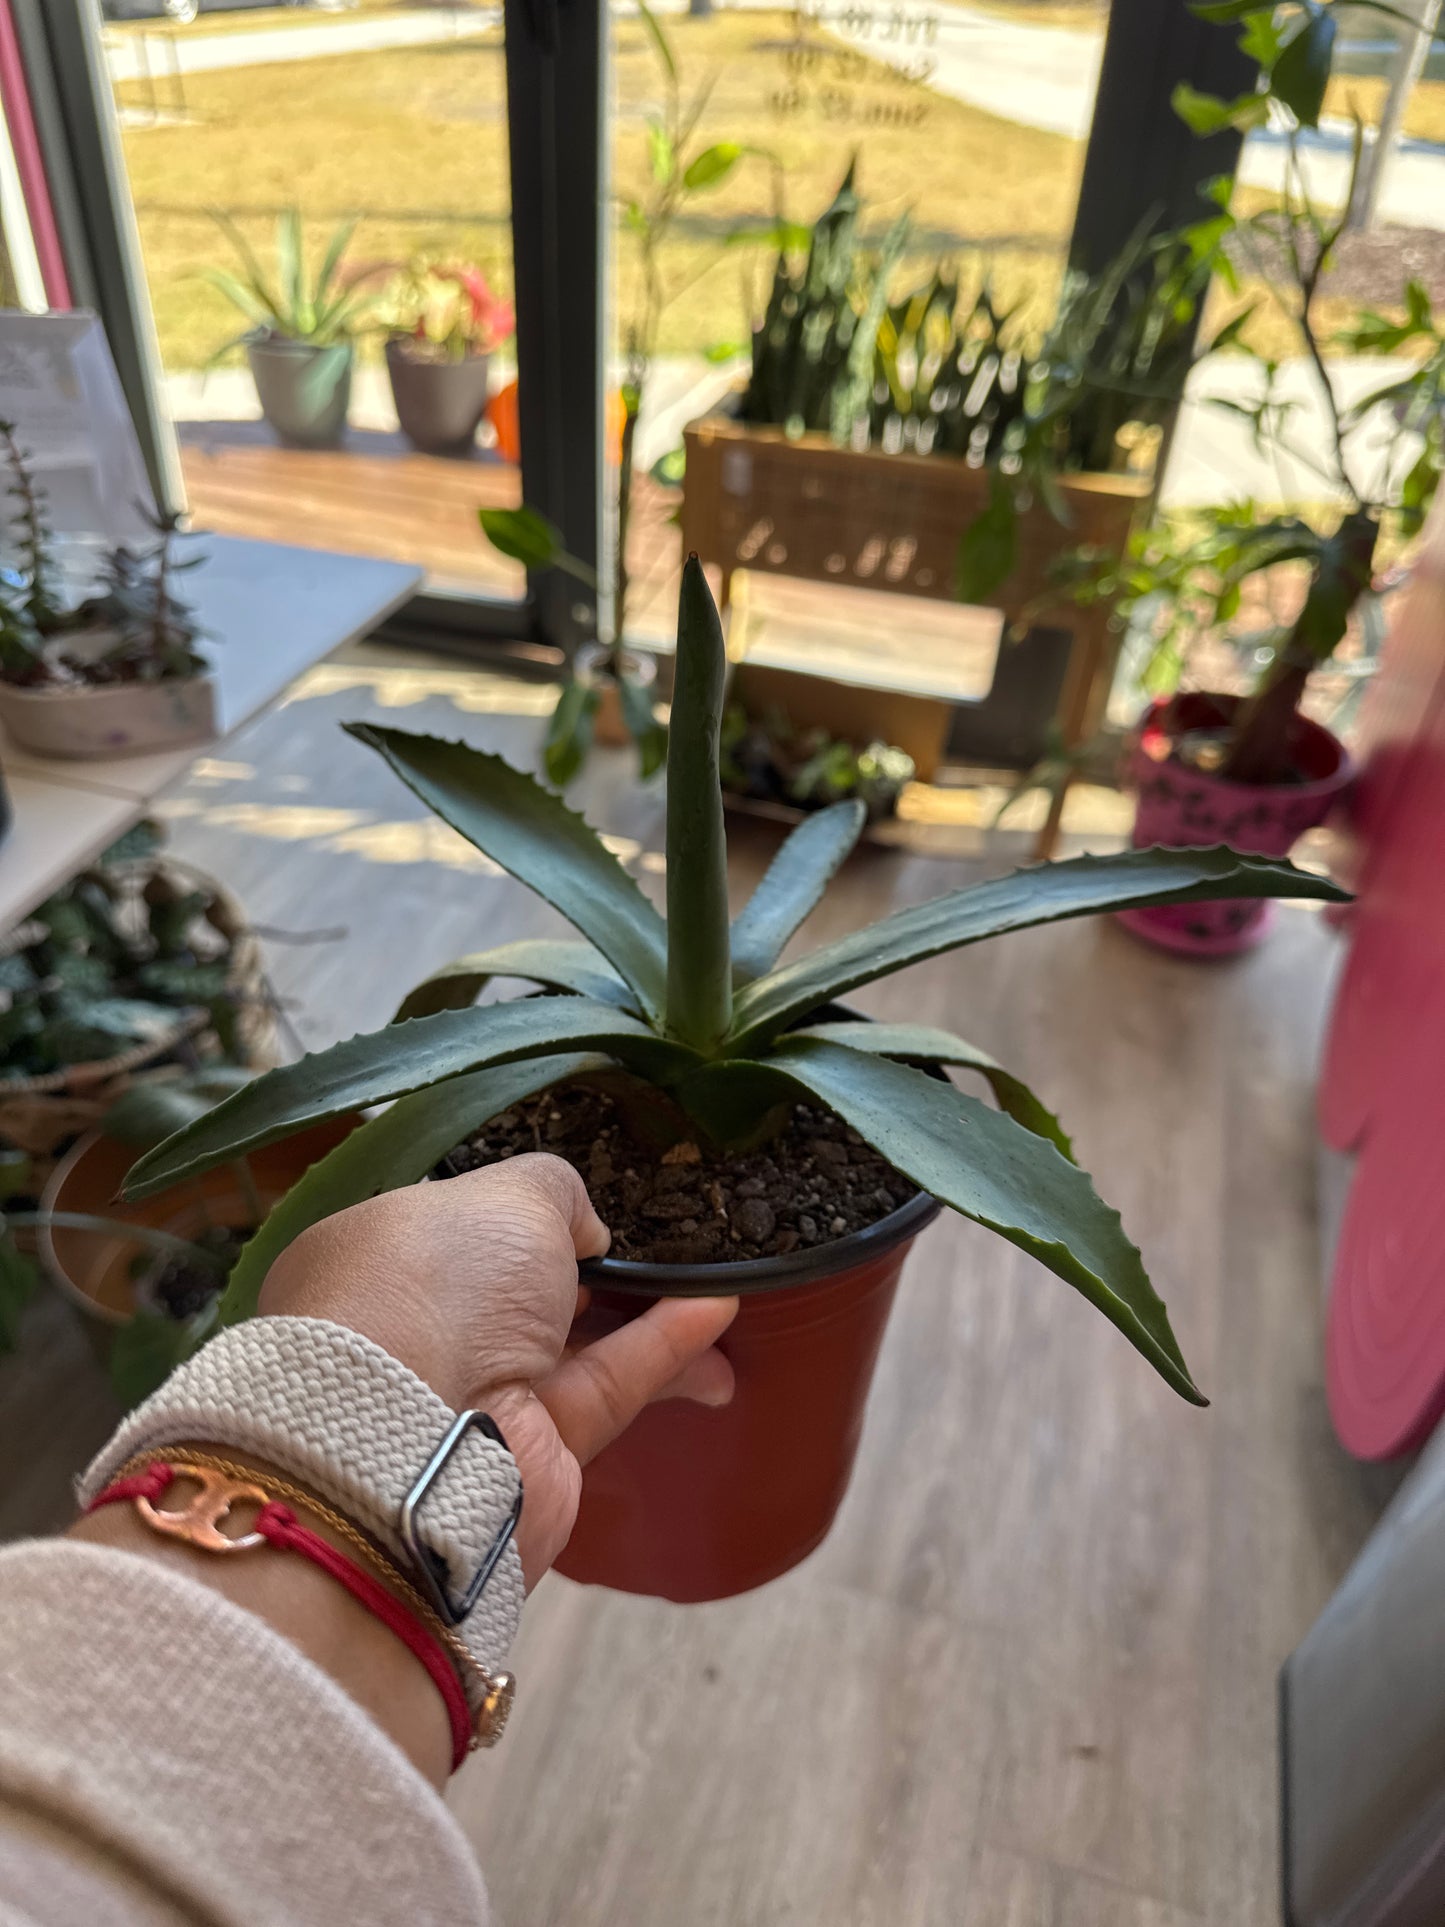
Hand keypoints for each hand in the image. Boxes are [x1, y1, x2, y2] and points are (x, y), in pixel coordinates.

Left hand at [258, 1154, 736, 1584]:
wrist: (416, 1442)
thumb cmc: (441, 1286)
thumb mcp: (510, 1197)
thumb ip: (557, 1193)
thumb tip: (583, 1231)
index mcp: (380, 1257)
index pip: (452, 1229)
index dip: (515, 1216)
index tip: (576, 1209)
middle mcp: (421, 1328)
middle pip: (518, 1295)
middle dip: (585, 1273)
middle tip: (651, 1249)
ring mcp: (476, 1396)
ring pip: (575, 1345)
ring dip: (646, 1314)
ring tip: (721, 1284)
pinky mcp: (534, 1451)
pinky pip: (606, 1387)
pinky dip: (661, 1349)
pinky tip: (715, 1312)